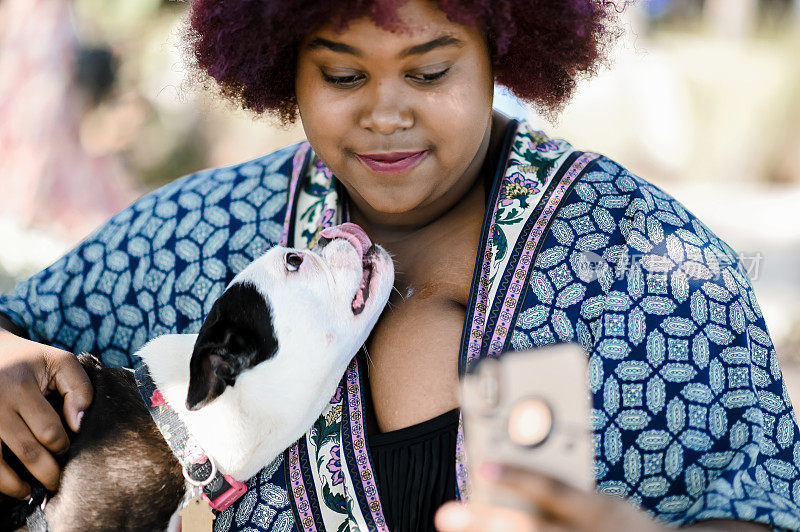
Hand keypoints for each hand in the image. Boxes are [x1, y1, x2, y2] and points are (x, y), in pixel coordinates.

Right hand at [0, 329, 91, 498]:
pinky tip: (8, 488)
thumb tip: (78, 425)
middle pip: (27, 452)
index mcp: (20, 385)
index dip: (63, 446)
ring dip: (16, 485)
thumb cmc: (29, 361)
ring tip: (31, 493)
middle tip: (57, 481)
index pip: (50, 431)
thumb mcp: (59, 362)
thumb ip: (79, 389)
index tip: (67, 450)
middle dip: (47, 472)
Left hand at [435, 463, 668, 531]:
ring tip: (454, 528)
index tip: (483, 467)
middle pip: (532, 531)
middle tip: (446, 515)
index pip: (554, 491)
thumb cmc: (618, 527)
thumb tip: (511, 474)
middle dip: (486, 523)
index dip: (519, 478)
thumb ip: (564, 492)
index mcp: (598, 512)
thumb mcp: (602, 504)